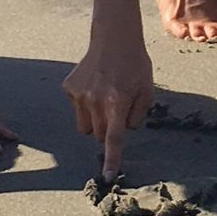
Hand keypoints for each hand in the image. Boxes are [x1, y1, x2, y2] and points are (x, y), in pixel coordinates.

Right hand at [64, 31, 154, 180]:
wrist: (113, 38)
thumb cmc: (135, 66)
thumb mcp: (147, 91)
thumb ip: (137, 116)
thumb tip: (123, 130)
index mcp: (117, 102)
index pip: (114, 139)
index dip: (112, 160)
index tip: (108, 177)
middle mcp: (94, 100)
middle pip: (99, 136)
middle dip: (108, 130)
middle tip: (117, 110)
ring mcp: (79, 94)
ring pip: (85, 127)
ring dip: (95, 121)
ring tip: (105, 99)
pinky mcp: (69, 88)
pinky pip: (77, 109)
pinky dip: (85, 104)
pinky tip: (94, 86)